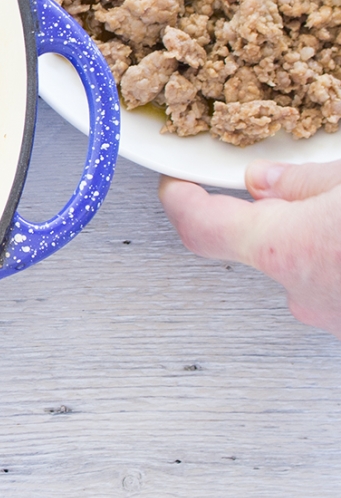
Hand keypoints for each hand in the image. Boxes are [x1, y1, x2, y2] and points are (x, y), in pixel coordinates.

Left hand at [160, 161, 340, 337]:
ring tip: (337, 211)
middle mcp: (302, 292)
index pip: (200, 225)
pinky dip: (335, 263)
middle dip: (271, 214)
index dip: (180, 199)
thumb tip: (266, 180)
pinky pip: (330, 286)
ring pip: (299, 267)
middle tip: (292, 186)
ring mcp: (332, 317)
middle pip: (256, 244)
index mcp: (286, 249)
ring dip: (312, 239)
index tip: (174, 184)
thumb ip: (303, 181)